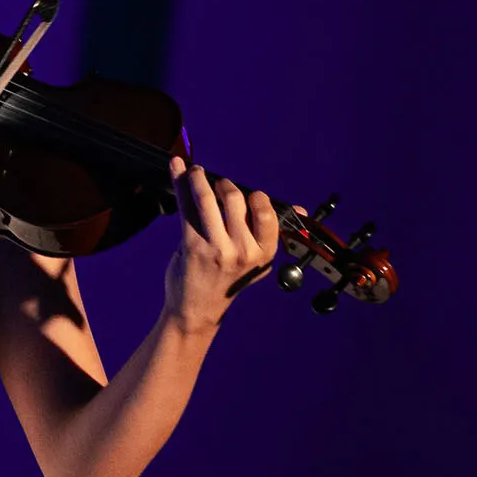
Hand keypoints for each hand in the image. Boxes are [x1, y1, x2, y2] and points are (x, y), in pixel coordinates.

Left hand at [164, 158, 280, 331]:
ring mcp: (217, 248)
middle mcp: (243, 251)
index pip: (266, 212)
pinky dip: (180, 182)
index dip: (256, 197)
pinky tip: (177, 167)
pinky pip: (187, 206)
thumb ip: (272, 234)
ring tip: (196, 173)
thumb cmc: (227, 280)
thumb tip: (299, 210)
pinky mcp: (192, 246)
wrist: (197, 309)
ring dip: (199, 178)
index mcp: (264, 253)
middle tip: (218, 184)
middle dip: (225, 186)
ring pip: (208, 199)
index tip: (248, 193)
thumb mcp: (256, 262)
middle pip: (235, 199)